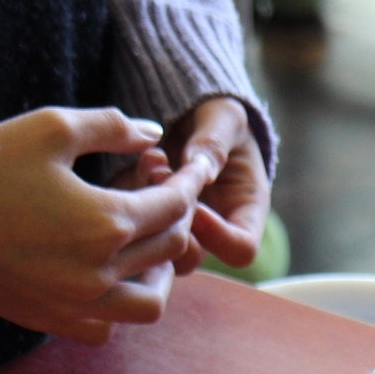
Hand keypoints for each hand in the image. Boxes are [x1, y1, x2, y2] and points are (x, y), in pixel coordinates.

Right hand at [0, 107, 213, 344]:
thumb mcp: (51, 129)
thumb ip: (111, 126)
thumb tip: (152, 134)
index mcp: (108, 221)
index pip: (176, 205)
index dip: (188, 183)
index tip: (187, 170)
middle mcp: (100, 270)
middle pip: (168, 248)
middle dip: (175, 217)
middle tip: (161, 195)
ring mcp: (76, 302)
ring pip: (148, 303)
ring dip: (160, 274)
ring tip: (150, 249)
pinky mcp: (50, 320)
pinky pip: (104, 328)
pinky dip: (117, 308)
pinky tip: (108, 280)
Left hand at [141, 96, 270, 274]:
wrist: (193, 115)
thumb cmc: (219, 119)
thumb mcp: (226, 119)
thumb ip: (215, 142)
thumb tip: (202, 171)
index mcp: (244, 211)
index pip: (240, 250)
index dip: (218, 235)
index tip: (197, 202)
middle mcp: (210, 228)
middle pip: (189, 258)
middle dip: (170, 221)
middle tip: (165, 178)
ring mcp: (174, 227)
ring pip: (152, 247)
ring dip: (148, 208)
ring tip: (153, 164)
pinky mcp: (144, 217)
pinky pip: (130, 223)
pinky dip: (131, 194)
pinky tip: (144, 159)